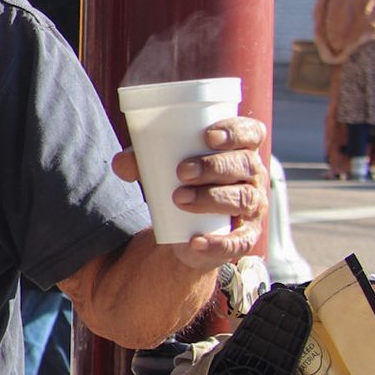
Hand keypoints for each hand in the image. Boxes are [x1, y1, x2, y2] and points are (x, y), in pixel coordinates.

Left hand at [112, 116, 267, 269]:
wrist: (184, 227)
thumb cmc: (180, 182)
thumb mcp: (161, 168)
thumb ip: (141, 161)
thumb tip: (121, 162)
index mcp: (239, 150)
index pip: (252, 132)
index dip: (236, 131)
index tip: (209, 136)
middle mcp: (252, 176)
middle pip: (245, 164)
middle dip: (214, 167)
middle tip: (182, 171)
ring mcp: (253, 207)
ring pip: (244, 199)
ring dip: (212, 198)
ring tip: (179, 199)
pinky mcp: (246, 236)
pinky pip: (240, 242)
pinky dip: (218, 243)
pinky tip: (196, 241)